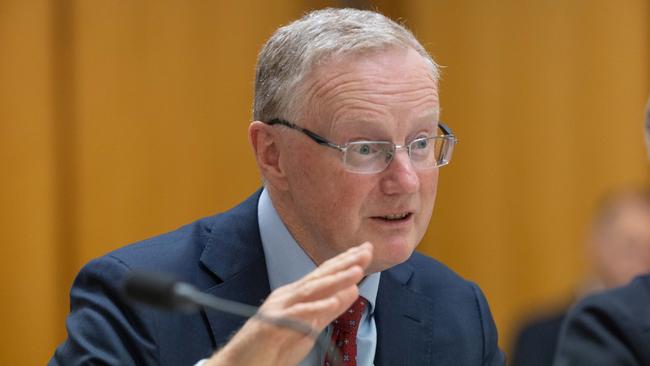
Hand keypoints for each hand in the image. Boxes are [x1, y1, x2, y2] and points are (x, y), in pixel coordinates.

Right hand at [205, 242, 372, 365]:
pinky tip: (332, 301)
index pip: (325, 274)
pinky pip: (296, 315)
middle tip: (366, 251)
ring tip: (356, 272)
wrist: (241, 365)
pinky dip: (315, 307)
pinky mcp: (271, 325)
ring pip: (310, 290)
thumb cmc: (273, 348)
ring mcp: (278, 308)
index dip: (345, 262)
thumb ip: (330, 308)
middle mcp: (288, 296)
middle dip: (344, 263)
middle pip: (319, 276)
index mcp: (297, 295)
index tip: (366, 251)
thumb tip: (352, 290)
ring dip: (334, 280)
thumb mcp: (309, 326)